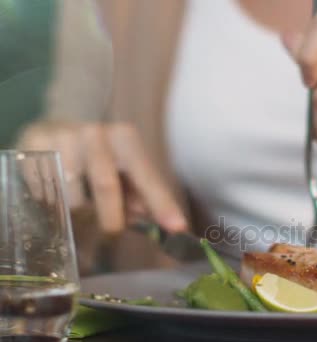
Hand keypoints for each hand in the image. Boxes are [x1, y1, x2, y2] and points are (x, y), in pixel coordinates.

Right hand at [17, 121, 186, 233]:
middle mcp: (94, 132)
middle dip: (112, 218)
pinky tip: (58, 196)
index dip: (162, 204)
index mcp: (125, 138)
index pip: (146, 176)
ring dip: (80, 214)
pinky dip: (55, 206)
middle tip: (112, 232)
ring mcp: (62, 137)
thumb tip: (165, 225)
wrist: (55, 133)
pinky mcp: (33, 145)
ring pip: (72, 196)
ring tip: (82, 208)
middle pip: (106, 186)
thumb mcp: (125, 174)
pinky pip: (45, 193)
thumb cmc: (100, 160)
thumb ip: (144, 198)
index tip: (178, 228)